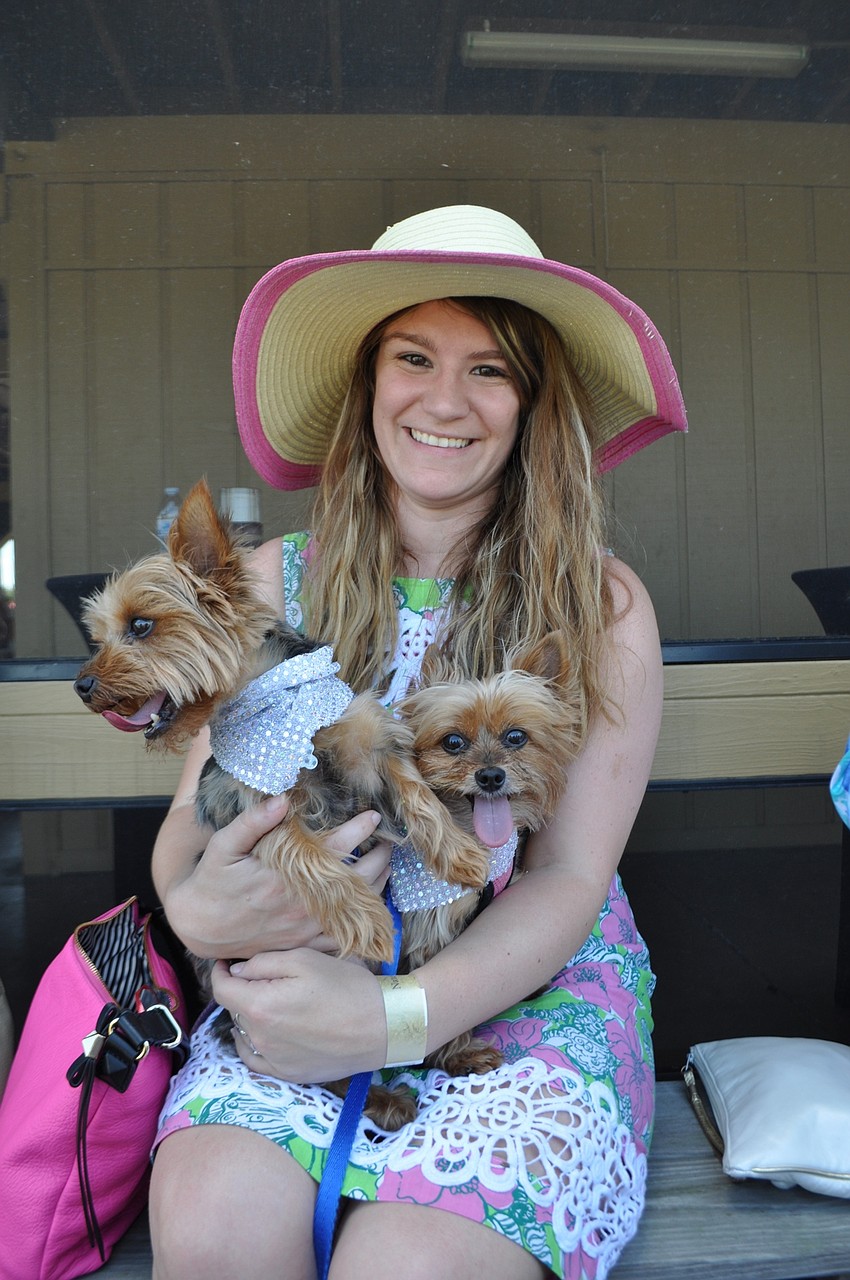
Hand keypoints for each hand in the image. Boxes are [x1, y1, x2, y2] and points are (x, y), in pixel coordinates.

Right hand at [166, 797, 392, 958]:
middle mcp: (301, 904)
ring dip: (377, 885)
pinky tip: (372, 904)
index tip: (374, 816)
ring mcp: (306, 927)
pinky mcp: (304, 943)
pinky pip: (344, 936)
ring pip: (355, 908)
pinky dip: (363, 921)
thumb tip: (282, 798)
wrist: (200, 927)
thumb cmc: (212, 881)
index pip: (334, 849)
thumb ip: (253, 822)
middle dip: (378, 858)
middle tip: (390, 841)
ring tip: (387, 865)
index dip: (358, 830)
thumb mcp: (224, 845)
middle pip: (356, 880)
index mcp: (285, 876)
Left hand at [212, 949, 386, 1080]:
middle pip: (234, 1010)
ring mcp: (273, 1060)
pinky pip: (256, 1059)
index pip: (222, 989)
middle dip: (240, 991)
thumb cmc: (346, 987)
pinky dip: (253, 1044)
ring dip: (248, 1016)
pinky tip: (263, 1033)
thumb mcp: (304, 959)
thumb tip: (237, 972)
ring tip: (267, 1001)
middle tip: (258, 976)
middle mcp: (260, 1037)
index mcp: (260, 1005)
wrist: (382, 1026)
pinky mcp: (288, 1074)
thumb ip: (264, 963)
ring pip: (245, 1033)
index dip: (221, 972)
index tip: (227, 963)